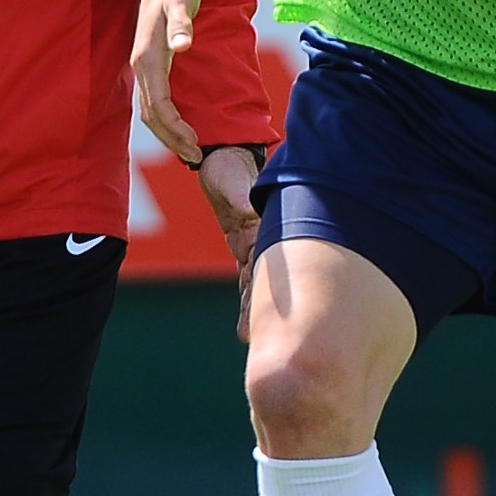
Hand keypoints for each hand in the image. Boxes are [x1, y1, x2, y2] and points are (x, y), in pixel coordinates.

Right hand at [131, 0, 203, 163]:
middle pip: (152, 116)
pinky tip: (179, 125)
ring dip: (167, 133)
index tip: (196, 145)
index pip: (160, 106)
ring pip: (149, 110)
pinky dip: (164, 119)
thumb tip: (182, 45)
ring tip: (189, 149)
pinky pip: (152, 100)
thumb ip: (183, 22)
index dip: (176, 129)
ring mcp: (143, 65)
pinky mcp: (149, 62)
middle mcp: (141, 66)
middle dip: (172, 139)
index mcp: (149, 58)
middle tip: (196, 158)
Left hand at [197, 145, 261, 340]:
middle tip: (251, 337)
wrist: (223, 158)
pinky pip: (246, 276)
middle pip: (268, 280)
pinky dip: (247, 298)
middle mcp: (267, 241)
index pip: (271, 263)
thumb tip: (248, 212)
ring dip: (253, 310)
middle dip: (262, 309)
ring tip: (247, 338)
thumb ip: (240, 197)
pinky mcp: (244, 246)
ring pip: (256, 284)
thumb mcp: (234, 182)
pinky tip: (246, 322)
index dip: (271, 288)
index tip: (268, 313)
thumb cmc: (230, 168)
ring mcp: (256, 246)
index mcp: (267, 228)